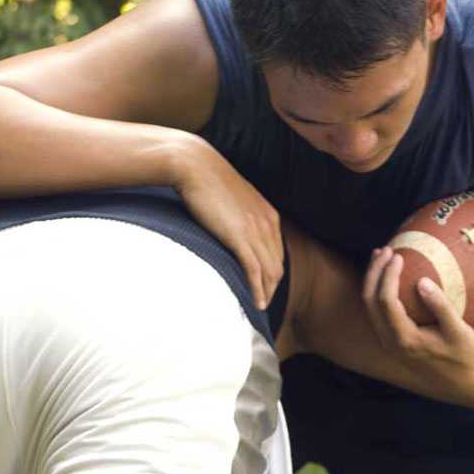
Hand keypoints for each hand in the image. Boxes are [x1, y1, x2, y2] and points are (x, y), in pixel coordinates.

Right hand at [174, 137, 283, 308]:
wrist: (196, 165)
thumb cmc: (208, 181)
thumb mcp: (234, 199)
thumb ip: (240, 216)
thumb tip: (232, 228)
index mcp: (269, 215)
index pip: (278, 253)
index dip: (273, 274)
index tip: (265, 287)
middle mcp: (268, 224)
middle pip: (277, 265)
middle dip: (273, 288)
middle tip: (262, 304)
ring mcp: (255, 230)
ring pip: (270, 271)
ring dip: (267, 293)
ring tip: (259, 308)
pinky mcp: (239, 236)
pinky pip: (255, 270)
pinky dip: (257, 289)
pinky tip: (256, 302)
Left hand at [361, 247, 473, 402]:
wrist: (459, 382)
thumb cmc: (464, 355)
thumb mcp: (460, 332)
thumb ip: (441, 307)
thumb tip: (423, 281)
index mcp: (405, 339)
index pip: (386, 302)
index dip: (388, 276)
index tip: (399, 255)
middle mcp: (390, 341)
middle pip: (369, 301)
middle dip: (374, 272)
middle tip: (387, 249)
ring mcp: (387, 341)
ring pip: (369, 305)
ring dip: (372, 279)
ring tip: (383, 254)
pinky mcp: (390, 339)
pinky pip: (377, 309)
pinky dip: (378, 288)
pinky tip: (390, 273)